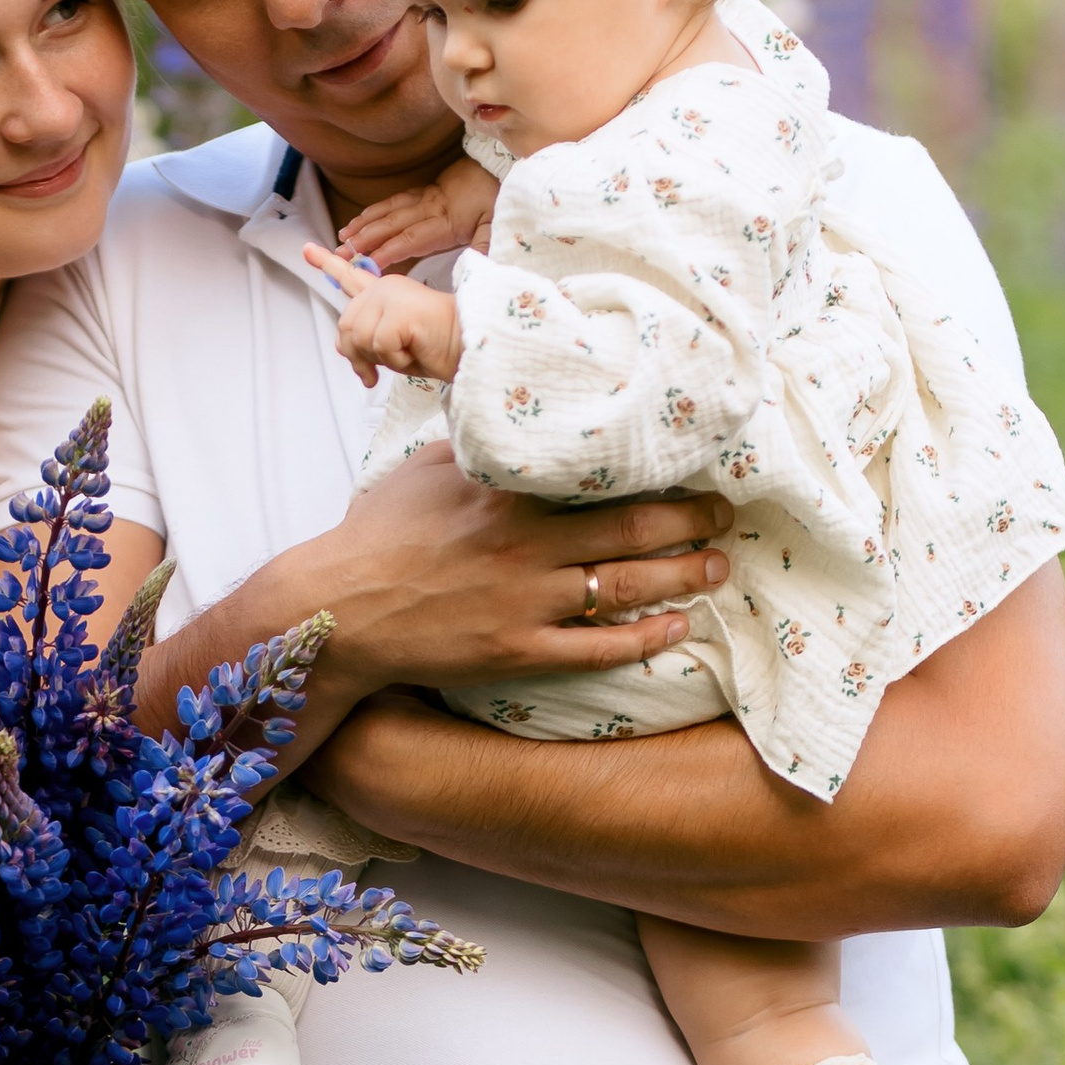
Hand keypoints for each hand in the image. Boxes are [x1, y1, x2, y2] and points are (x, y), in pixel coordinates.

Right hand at [293, 446, 729, 702]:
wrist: (338, 609)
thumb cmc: (378, 534)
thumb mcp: (430, 467)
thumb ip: (485, 447)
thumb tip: (516, 413)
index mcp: (509, 491)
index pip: (603, 473)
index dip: (657, 469)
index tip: (693, 461)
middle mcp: (527, 544)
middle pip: (633, 529)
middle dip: (690, 522)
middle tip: (726, 517)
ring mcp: (525, 602)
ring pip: (624, 588)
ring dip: (680, 577)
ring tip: (716, 568)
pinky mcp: (517, 652)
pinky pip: (596, 647)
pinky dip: (642, 638)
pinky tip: (676, 628)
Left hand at [304, 242, 465, 386]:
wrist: (468, 346)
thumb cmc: (436, 346)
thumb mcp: (389, 345)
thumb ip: (364, 338)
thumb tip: (340, 346)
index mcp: (385, 292)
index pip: (350, 275)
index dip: (327, 263)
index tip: (307, 249)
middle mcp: (384, 288)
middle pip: (346, 329)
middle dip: (362, 355)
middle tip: (392, 359)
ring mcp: (390, 295)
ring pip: (360, 340)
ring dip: (383, 358)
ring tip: (409, 350)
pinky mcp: (398, 311)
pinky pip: (379, 347)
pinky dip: (396, 360)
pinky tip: (415, 349)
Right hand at [333, 154, 496, 271]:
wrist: (500, 166)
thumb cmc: (498, 198)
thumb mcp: (498, 226)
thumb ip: (485, 248)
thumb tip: (476, 268)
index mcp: (447, 220)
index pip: (412, 238)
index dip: (389, 250)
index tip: (368, 263)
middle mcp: (429, 207)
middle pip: (391, 224)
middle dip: (363, 239)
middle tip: (341, 254)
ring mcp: (424, 197)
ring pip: (387, 210)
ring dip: (363, 223)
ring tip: (342, 237)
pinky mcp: (423, 191)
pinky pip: (392, 200)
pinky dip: (373, 210)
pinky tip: (359, 219)